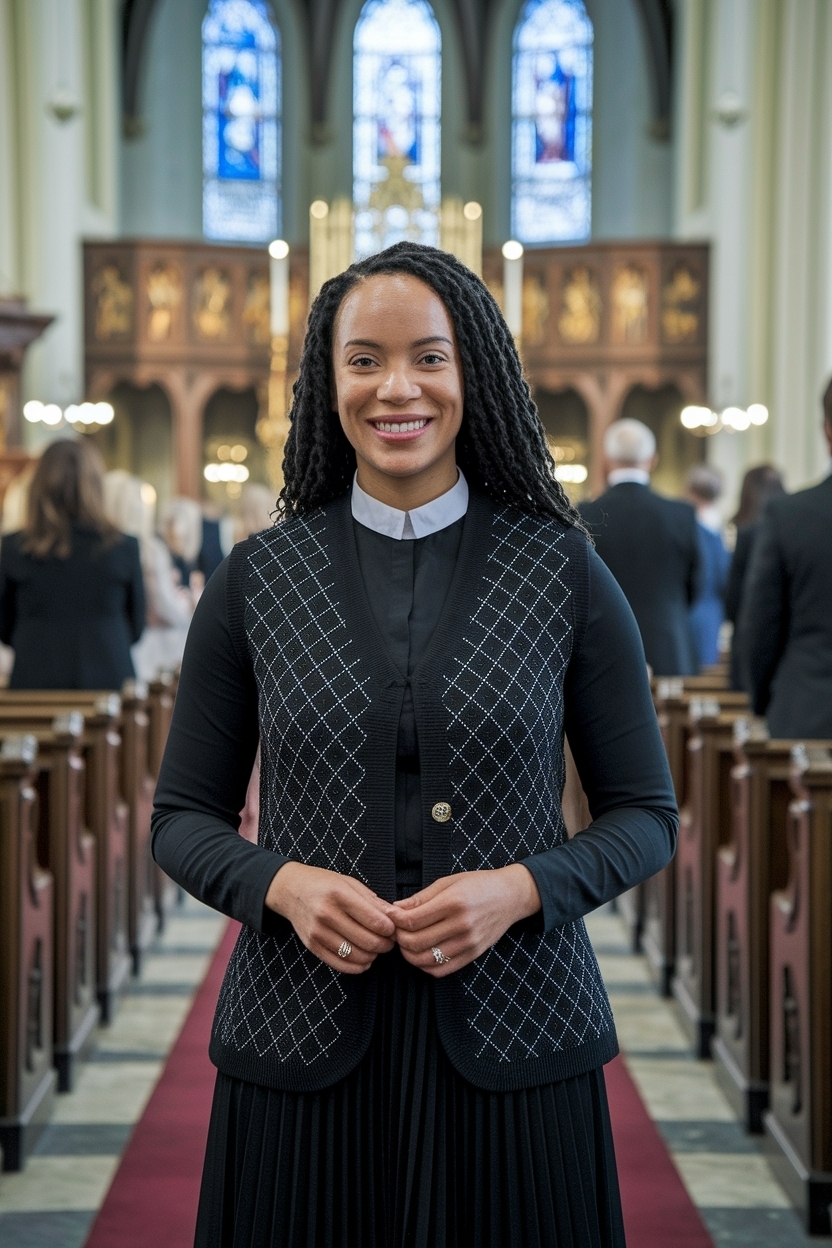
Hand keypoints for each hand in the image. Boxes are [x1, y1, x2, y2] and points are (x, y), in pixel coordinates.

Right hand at [265, 862, 395, 973]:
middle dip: (385, 944)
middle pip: (368, 941)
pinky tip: (364, 959)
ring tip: (376, 948)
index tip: (394, 928)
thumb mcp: (349, 883)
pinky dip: (357, 966)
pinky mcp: (312, 946)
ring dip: (373, 956)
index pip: (374, 920)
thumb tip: (395, 917)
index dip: (390, 929)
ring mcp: (317, 932)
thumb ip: (372, 901)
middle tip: (389, 941)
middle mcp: (326, 914)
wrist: (291, 890)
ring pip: (356, 956)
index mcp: (339, 894)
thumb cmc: (324, 883)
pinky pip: (340, 964)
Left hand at [388, 865, 540, 977]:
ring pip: (425, 959)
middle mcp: (461, 925)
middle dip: (398, 937)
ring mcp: (468, 943)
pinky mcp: (472, 955)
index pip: (412, 920)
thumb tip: (394, 909)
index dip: (394, 920)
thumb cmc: (478, 884)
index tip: (389, 915)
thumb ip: (420, 898)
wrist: (510, 896)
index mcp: (453, 902)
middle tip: (395, 929)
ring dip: (408, 953)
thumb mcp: (448, 882)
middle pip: (415, 942)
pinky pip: (441, 969)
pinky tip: (421, 953)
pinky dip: (425, 966)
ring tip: (406, 941)